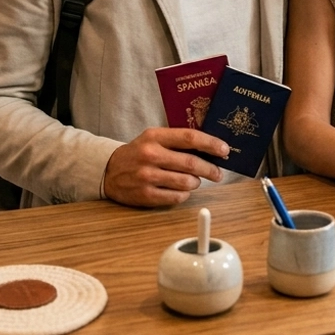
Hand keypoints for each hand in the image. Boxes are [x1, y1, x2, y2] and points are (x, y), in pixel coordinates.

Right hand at [103, 128, 230, 207]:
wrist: (109, 170)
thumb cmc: (138, 153)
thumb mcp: (153, 138)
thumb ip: (177, 141)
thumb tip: (210, 148)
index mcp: (155, 136)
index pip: (189, 138)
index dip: (210, 144)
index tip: (224, 150)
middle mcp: (150, 155)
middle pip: (191, 163)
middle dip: (210, 169)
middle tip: (218, 173)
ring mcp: (147, 176)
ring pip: (186, 182)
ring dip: (196, 182)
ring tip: (195, 181)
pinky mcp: (145, 195)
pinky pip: (176, 197)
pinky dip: (184, 194)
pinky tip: (182, 190)